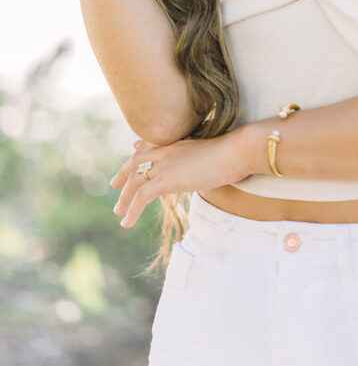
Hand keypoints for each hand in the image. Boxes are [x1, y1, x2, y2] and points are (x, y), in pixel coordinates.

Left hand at [110, 130, 251, 228]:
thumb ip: (203, 158)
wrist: (236, 151)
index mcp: (178, 142)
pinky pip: (141, 197)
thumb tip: (209, 167)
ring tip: (119, 213)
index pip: (153, 144)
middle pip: (136, 162)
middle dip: (123, 174)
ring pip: (135, 181)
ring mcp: (165, 164)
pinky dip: (131, 210)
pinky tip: (126, 223)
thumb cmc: (235, 153)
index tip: (133, 150)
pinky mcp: (165, 179)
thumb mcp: (214, 151)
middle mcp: (167, 150)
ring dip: (125, 198)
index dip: (140, 149)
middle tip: (114, 185)